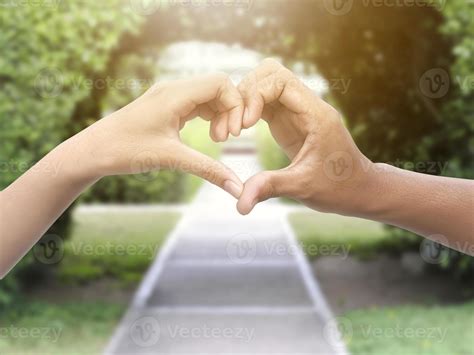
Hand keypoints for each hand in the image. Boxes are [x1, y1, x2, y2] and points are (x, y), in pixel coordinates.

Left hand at [75, 73, 243, 197]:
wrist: (93, 151)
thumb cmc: (125, 151)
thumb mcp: (172, 159)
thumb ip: (209, 170)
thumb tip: (238, 189)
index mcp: (175, 93)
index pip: (221, 83)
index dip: (235, 105)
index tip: (233, 134)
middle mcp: (173, 88)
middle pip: (218, 87)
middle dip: (229, 111)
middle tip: (225, 139)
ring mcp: (169, 96)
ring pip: (209, 96)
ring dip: (220, 115)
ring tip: (217, 139)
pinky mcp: (166, 106)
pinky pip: (197, 104)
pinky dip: (209, 117)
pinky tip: (208, 136)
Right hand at [236, 59, 373, 214]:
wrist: (357, 189)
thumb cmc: (338, 187)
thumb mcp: (303, 187)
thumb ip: (271, 188)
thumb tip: (240, 203)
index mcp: (315, 114)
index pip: (280, 80)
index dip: (256, 95)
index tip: (244, 124)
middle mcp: (306, 106)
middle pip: (271, 72)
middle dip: (247, 90)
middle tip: (235, 122)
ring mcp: (298, 111)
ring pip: (266, 83)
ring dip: (246, 98)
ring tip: (233, 126)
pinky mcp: (289, 121)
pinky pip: (266, 102)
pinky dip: (249, 109)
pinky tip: (239, 129)